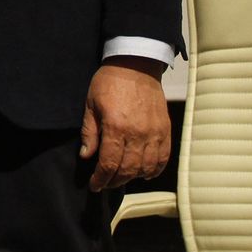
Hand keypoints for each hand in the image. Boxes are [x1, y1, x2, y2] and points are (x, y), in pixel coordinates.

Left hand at [79, 57, 171, 190]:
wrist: (136, 65)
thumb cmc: (109, 82)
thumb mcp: (90, 104)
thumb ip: (89, 132)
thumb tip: (86, 156)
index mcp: (116, 127)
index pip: (109, 163)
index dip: (101, 179)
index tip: (95, 186)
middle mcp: (137, 134)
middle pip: (128, 170)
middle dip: (115, 181)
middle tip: (106, 183)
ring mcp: (154, 133)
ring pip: (146, 167)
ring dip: (133, 177)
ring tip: (122, 178)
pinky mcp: (165, 130)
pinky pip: (163, 157)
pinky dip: (155, 169)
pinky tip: (145, 173)